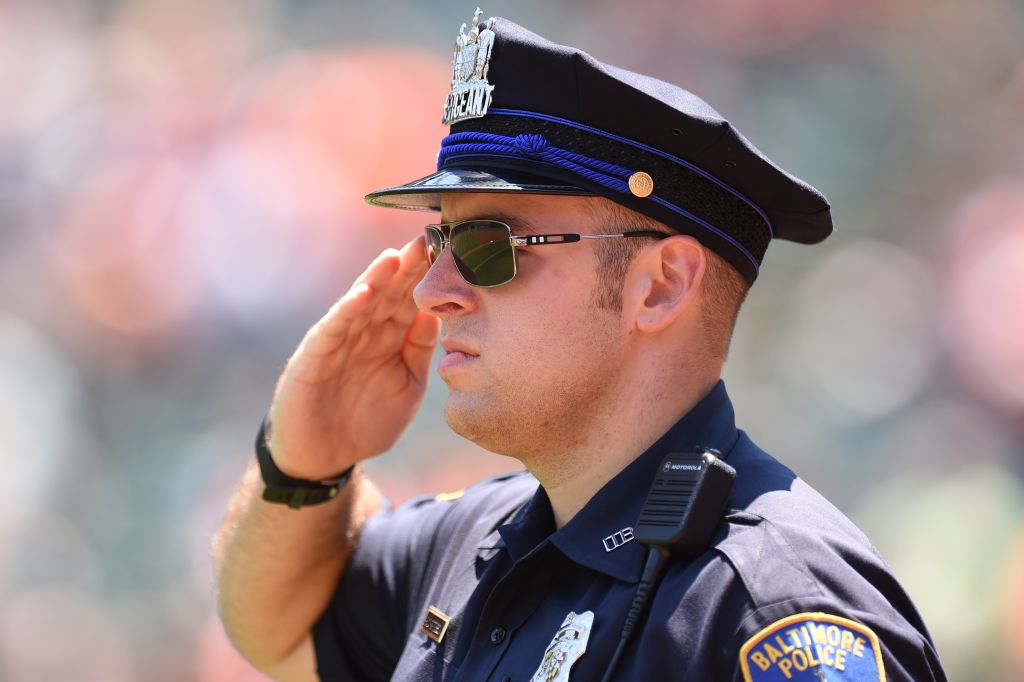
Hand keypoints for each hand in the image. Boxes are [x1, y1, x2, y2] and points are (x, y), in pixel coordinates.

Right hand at [267, 236, 438, 478]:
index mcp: (389, 338)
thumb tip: (438, 314)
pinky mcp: (314, 357)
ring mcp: (339, 342)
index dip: (427, 277)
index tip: (450, 251)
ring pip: (361, 304)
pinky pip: (333, 330)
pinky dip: (347, 310)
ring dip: (377, 280)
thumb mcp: (407, 386)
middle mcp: (365, 332)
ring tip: (395, 257)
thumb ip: (419, 351)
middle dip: (406, 267)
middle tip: (427, 239)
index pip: (411, 299)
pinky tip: (363, 294)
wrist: (326, 457)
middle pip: (388, 293)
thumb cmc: (367, 421)